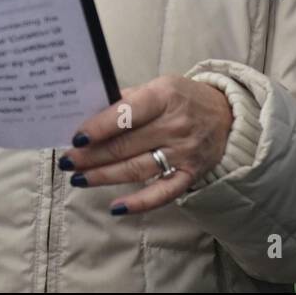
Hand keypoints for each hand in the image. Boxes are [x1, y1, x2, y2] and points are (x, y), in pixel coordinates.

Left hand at [57, 76, 233, 214]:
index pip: (126, 113)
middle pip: (125, 145)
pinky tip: (115, 207)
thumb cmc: (183, 98)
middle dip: (91, 155)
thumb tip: (88, 114)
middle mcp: (175, 125)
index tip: (76, 138)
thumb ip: (127, 99)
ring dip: (104, 176)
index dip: (99, 127)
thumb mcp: (159, 87)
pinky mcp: (190, 174)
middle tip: (68, 162)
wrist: (228, 116)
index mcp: (164, 96)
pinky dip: (139, 203)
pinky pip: (162, 193)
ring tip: (79, 178)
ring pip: (136, 169)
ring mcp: (184, 152)